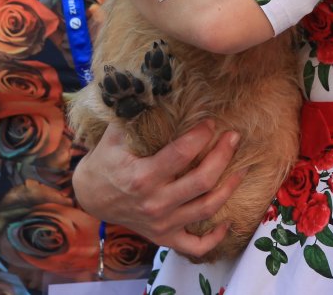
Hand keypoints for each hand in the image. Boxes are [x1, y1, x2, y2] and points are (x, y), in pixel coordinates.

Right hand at [73, 121, 243, 258]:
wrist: (90, 198)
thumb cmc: (105, 161)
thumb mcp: (114, 135)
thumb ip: (135, 114)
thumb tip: (156, 87)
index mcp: (142, 177)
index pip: (182, 153)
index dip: (201, 135)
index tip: (210, 122)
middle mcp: (155, 203)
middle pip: (202, 181)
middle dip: (223, 156)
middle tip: (234, 137)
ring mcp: (161, 223)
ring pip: (206, 209)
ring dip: (229, 189)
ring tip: (242, 169)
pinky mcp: (164, 237)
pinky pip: (195, 246)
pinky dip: (215, 238)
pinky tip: (227, 222)